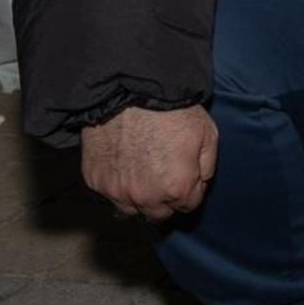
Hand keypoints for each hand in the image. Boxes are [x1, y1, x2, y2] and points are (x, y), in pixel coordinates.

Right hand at [80, 105, 217, 220]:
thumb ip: (207, 166)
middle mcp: (146, 196)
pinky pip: (109, 193)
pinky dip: (117, 183)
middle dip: (167, 198)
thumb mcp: (207, 133)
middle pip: (160, 213)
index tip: (187, 175)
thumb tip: (200, 182)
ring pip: (132, 208)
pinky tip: (124, 163)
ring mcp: (117, 191)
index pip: (189, 205)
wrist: (130, 91)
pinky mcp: (95, 180)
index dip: (191, 189)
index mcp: (177, 188)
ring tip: (143, 172)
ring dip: (140, 196)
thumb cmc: (171, 110)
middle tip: (166, 175)